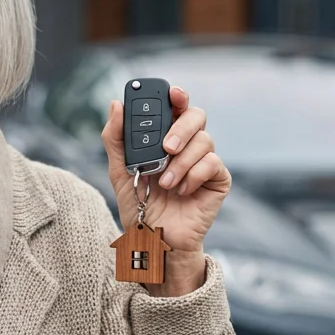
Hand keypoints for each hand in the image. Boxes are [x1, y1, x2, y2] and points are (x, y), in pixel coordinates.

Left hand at [102, 86, 232, 293]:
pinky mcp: (218, 180)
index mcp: (166, 137)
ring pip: (205, 140)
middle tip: (166, 147)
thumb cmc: (140, 207)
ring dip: (182, 162)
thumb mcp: (119, 171)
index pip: (175, 107)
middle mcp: (188, 145)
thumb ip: (115, 138)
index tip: (172, 93)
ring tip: (166, 183)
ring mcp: (205, 162)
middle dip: (182, 128)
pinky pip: (214, 164)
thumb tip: (116, 104)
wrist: (155, 241)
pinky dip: (194, 176)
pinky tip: (182, 191)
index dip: (177, 95)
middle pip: (197, 115)